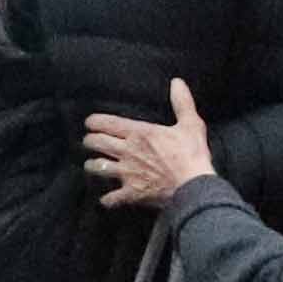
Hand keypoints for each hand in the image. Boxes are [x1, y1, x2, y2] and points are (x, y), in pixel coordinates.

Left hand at [82, 81, 218, 209]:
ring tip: (91, 165)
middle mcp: (127, 152)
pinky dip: (107, 199)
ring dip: (92, 165)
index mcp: (139, 133)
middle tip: (89, 141)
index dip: (93, 122)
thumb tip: (177, 82)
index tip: (89, 122)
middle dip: (90, 141)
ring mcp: (127, 173)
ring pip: (98, 167)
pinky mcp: (131, 193)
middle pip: (96, 143)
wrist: (193, 186)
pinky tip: (106, 199)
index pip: (106, 123)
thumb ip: (182, 102)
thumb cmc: (192, 154)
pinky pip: (111, 198)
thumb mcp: (190, 124)